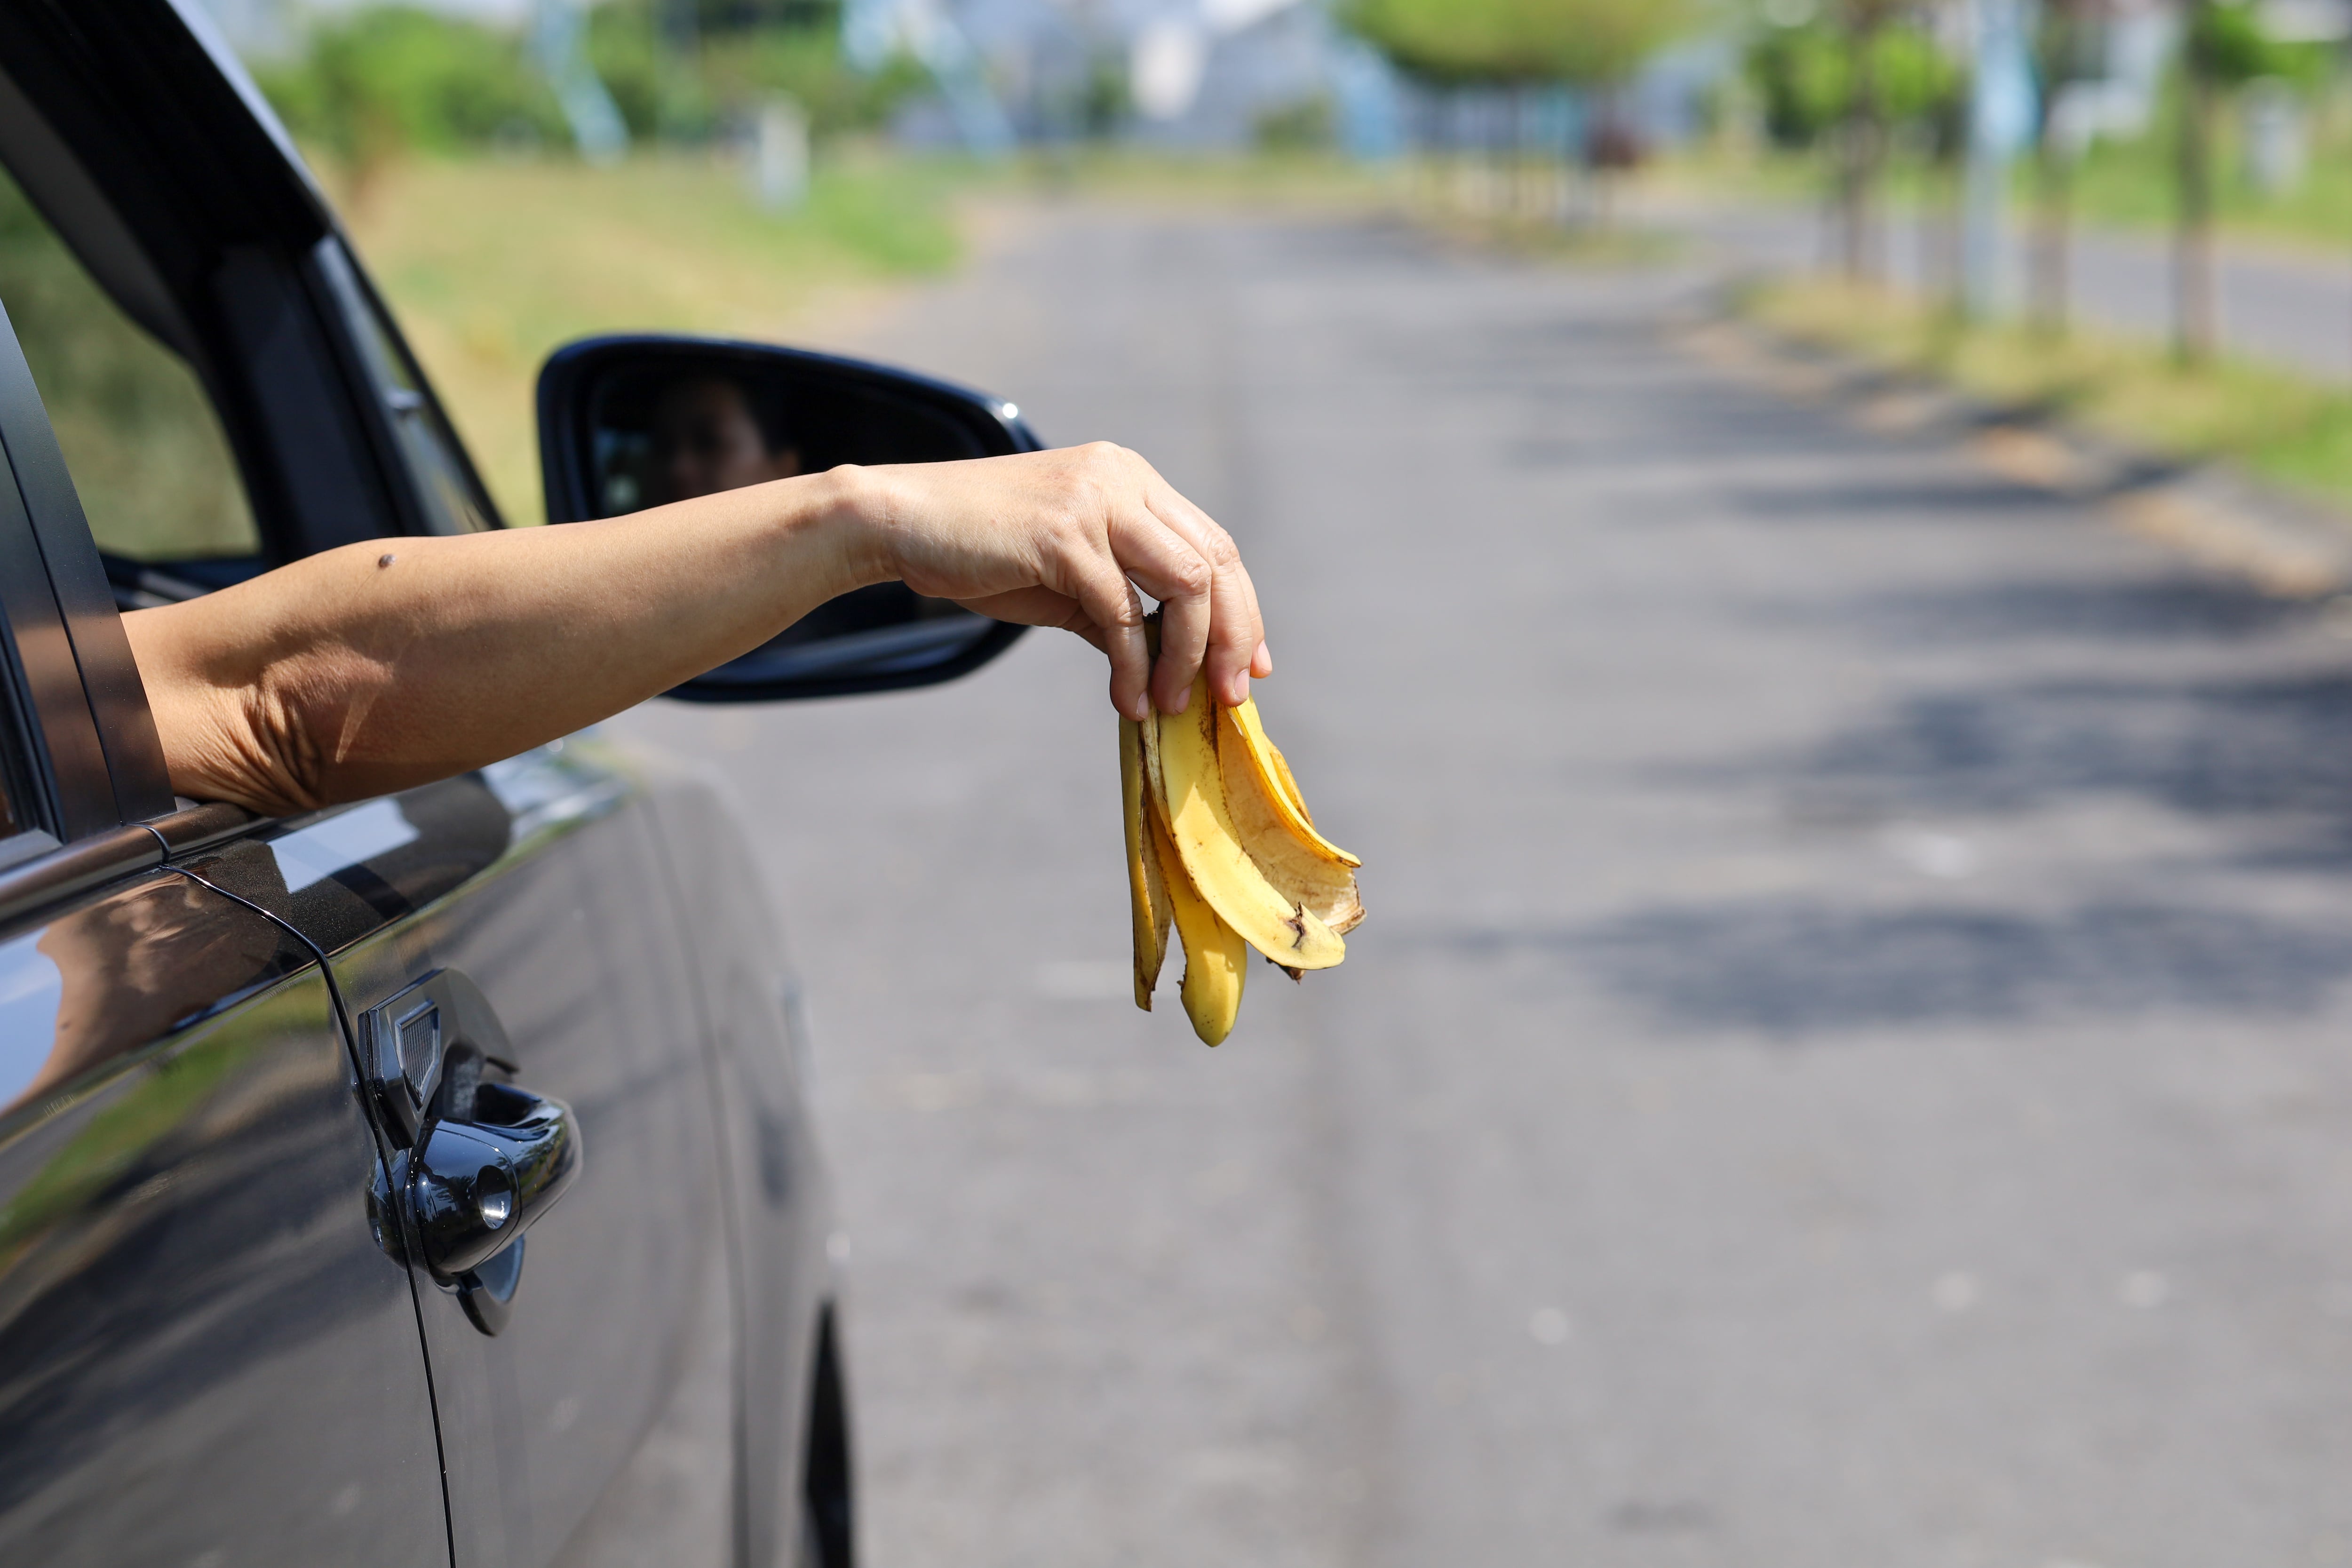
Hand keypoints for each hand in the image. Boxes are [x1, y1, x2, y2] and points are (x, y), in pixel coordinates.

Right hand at [851, 443, 1272, 720]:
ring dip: (1188, 655)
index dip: (1242, 609)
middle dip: (1232, 637)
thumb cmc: (981, 551)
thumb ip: (1118, 606)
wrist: (899, 522)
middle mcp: (1123, 479)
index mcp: (1131, 480)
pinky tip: (1126, 701)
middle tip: (1229, 698)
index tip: (1250, 666)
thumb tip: (1165, 661)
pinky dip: (1132, 667)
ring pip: (1184, 583)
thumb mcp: (1065, 577)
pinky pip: (1122, 613)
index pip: (1214, 544)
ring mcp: (1096, 501)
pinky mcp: (1064, 535)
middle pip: (1216, 562)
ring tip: (1174, 706)